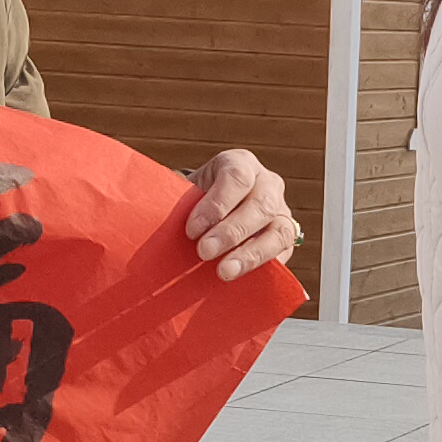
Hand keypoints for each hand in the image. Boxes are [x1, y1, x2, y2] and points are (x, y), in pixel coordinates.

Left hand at [184, 149, 302, 278]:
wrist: (213, 211)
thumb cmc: (196, 200)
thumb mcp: (186, 189)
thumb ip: (176, 199)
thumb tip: (154, 215)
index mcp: (241, 164)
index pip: (237, 177)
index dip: (216, 204)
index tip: (192, 230)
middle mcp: (268, 183)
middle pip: (260, 205)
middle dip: (231, 232)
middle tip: (204, 252)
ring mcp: (282, 211)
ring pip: (279, 231)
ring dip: (251, 254)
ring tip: (224, 272)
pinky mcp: (287, 238)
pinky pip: (284, 253)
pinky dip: (266, 267)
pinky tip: (244, 278)